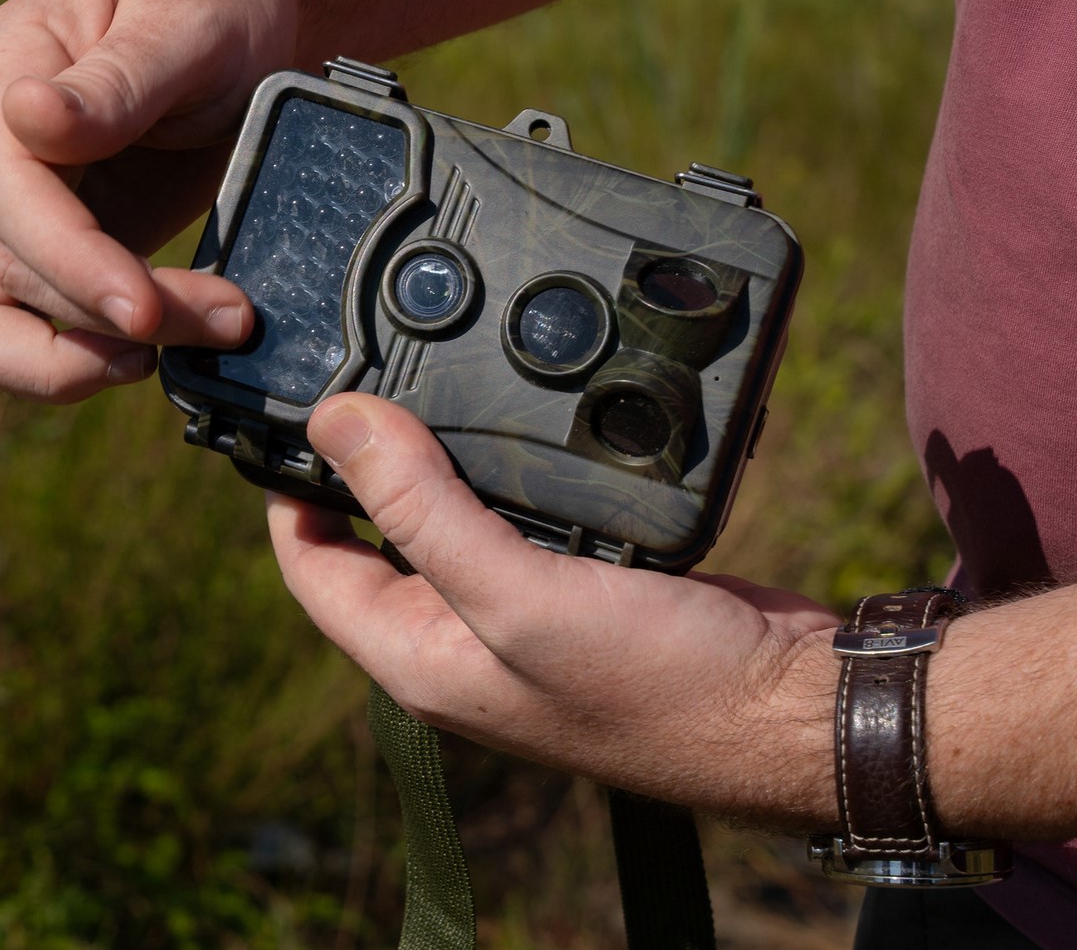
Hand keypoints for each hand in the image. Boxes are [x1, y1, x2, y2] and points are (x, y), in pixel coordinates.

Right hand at [0, 0, 300, 400]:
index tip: (149, 313)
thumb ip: (115, 79)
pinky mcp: (41, 243)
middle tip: (229, 319)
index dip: (74, 268)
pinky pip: (16, 327)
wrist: (246, 11)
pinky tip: (155, 348)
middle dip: (111, 317)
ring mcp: (1, 197)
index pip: (5, 199)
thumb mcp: (186, 19)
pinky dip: (76, 355)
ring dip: (73, 358)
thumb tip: (24, 116)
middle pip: (0, 271)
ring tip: (174, 353)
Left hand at [268, 394, 843, 828]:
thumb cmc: (657, 684)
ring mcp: (528, 609)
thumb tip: (335, 422)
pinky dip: (522, 463)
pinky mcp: (589, 578)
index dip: (291, 490)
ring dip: (448, 454)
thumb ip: (423, 511)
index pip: (314, 568)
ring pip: (458, 514)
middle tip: (371, 368)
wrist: (785, 708)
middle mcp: (464, 637)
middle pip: (381, 535)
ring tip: (439, 371)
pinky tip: (529, 409)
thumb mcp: (519, 596)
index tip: (297, 406)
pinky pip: (530, 510)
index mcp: (423, 657)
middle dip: (370, 460)